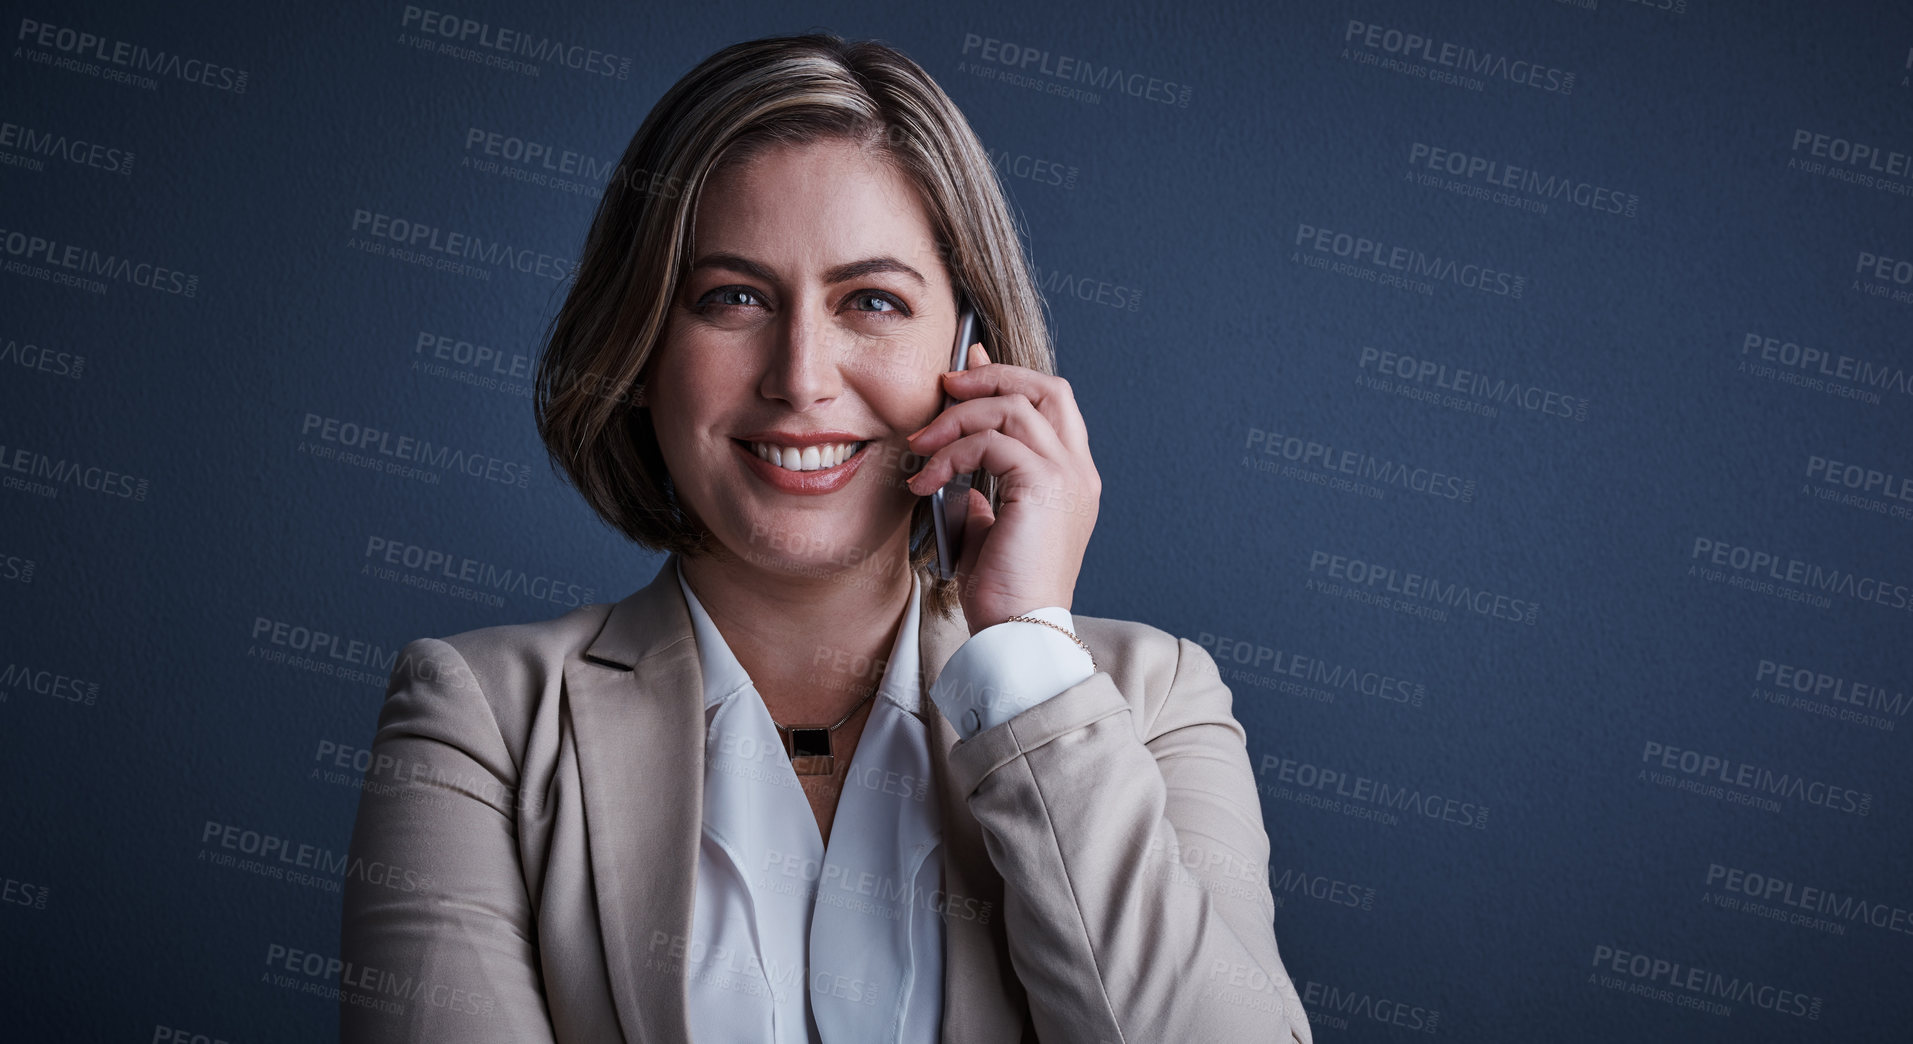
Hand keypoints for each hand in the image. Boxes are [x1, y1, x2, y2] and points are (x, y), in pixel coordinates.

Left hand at [904, 342, 1100, 634]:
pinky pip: (991, 442)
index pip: (1050, 403)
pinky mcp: (1044, 487)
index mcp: (1072, 479)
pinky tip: (926, 479)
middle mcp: (1078, 472)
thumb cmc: (1003, 592)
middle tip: (945, 385)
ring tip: (920, 446)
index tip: (965, 367)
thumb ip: (985, 492)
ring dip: (957, 418)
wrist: (1018, 633)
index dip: (1008, 377)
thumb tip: (960, 463)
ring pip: (1012, 408)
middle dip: (991, 376)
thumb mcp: (991, 529)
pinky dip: (952, 453)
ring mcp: (1067, 477)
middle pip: (1044, 388)